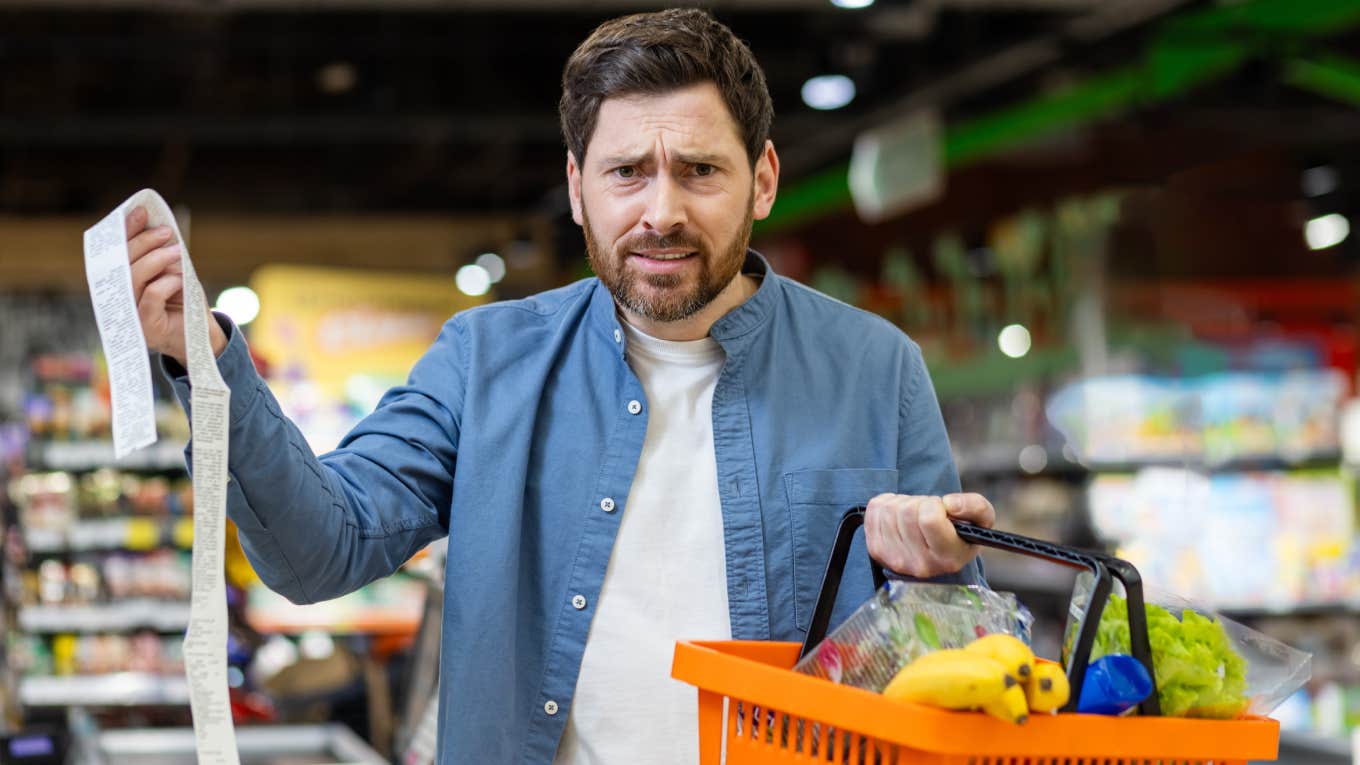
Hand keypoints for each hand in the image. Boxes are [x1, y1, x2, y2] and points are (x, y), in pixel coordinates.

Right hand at [125, 206, 226, 365]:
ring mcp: (129, 315)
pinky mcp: (145, 327)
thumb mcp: (172, 271)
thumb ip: (160, 253)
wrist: (201, 335)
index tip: (141, 211)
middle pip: (120, 263)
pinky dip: (166, 282)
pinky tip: (179, 280)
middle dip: (143, 242)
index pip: (115, 252)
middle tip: (166, 232)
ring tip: (177, 251)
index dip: (125, 231)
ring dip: (156, 259)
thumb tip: (157, 224)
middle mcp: (117, 299)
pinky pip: (150, 296)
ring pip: (133, 278)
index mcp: (119, 282)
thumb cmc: (183, 300)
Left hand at [863, 492, 994, 577]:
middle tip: (927, 512)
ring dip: (903, 503)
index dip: (935, 505)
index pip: (929, 518)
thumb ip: (975, 506)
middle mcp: (919, 564)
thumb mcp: (981, 520)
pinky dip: (886, 504)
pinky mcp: (876, 550)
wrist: (935, 555)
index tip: (941, 511)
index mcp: (948, 558)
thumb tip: (949, 504)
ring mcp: (894, 559)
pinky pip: (874, 510)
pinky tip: (899, 516)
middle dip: (919, 502)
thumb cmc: (959, 535)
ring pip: (889, 509)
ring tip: (914, 516)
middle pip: (907, 511)